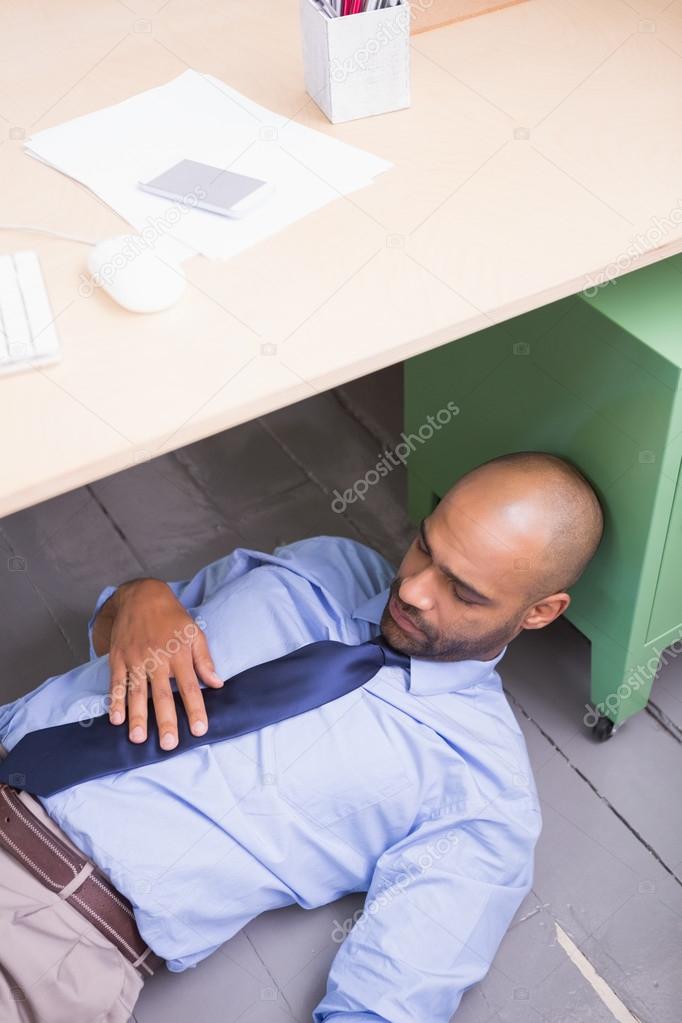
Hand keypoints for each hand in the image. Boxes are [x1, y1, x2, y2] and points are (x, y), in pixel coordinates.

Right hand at [103, 579, 223, 749]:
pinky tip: (115, 719)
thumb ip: (205, 660)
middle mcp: (156, 659)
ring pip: (136, 692)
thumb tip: (217, 683)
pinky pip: (116, 683)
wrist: (141, 596)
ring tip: (138, 738)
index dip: (195, 709)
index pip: (190, 686)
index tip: (200, 730)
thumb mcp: (194, 633)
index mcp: (178, 654)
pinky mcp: (118, 658)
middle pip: (162, 694)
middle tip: (169, 744)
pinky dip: (114, 701)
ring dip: (137, 716)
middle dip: (165, 720)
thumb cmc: (172, 618)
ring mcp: (135, 659)